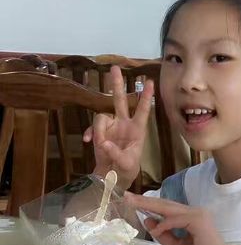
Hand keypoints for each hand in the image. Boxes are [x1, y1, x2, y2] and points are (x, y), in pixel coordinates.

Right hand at [84, 66, 153, 189]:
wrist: (112, 177)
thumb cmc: (126, 170)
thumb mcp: (126, 164)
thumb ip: (116, 153)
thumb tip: (104, 142)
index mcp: (137, 130)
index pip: (143, 110)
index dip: (146, 97)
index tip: (150, 82)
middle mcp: (124, 124)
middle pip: (120, 100)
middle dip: (117, 84)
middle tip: (115, 67)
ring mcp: (111, 126)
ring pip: (101, 117)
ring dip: (98, 129)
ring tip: (100, 145)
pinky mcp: (99, 132)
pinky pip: (92, 126)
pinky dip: (89, 133)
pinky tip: (87, 141)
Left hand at [125, 193, 233, 244]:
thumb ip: (164, 235)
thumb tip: (148, 220)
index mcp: (192, 219)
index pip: (167, 210)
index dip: (149, 206)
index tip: (132, 202)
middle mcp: (196, 213)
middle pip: (166, 205)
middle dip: (145, 201)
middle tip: (126, 196)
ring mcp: (199, 215)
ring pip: (170, 208)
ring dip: (150, 205)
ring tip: (131, 201)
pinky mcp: (199, 221)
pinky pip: (176, 219)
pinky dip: (165, 224)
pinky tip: (155, 230)